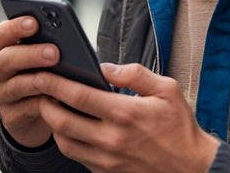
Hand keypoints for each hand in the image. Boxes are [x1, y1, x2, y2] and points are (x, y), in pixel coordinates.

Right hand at [0, 16, 60, 146]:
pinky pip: (27, 108)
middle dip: (30, 54)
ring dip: (38, 80)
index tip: (34, 21)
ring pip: (16, 85)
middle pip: (6, 59)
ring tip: (59, 77)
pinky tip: (59, 99)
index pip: (2, 33)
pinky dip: (44, 103)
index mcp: (6, 48)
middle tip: (55, 52)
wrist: (38, 115)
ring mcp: (2, 93)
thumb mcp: (51, 59)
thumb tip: (83, 49)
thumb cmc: (48, 75)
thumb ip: (58, 48)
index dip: (15, 27)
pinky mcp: (11, 116)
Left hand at [35, 63, 219, 172]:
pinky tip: (70, 126)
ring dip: (52, 123)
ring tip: (51, 106)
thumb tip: (105, 67)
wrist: (191, 167)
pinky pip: (76, 155)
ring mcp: (106, 159)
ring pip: (64, 141)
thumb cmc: (180, 128)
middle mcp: (111, 139)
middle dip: (45, 103)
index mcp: (125, 114)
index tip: (44, 73)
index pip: (78, 96)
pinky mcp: (105, 171)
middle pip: (62, 121)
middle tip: (39, 89)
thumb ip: (135, 74)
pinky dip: (67, 139)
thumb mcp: (167, 89)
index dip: (56, 83)